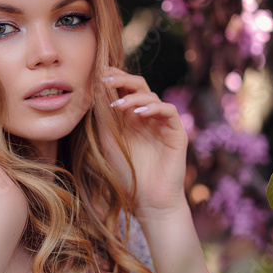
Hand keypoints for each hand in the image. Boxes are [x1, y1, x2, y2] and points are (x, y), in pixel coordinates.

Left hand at [99, 65, 188, 218]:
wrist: (148, 200)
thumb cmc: (126, 173)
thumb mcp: (108, 141)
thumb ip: (103, 118)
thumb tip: (95, 90)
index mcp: (130, 117)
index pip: (123, 90)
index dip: (113, 78)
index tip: (97, 73)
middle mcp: (147, 116)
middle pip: (139, 86)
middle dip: (122, 79)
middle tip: (106, 79)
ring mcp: (162, 123)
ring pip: (152, 96)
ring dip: (134, 97)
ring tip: (118, 106)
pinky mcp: (176, 132)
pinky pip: (168, 111)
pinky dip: (154, 108)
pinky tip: (139, 114)